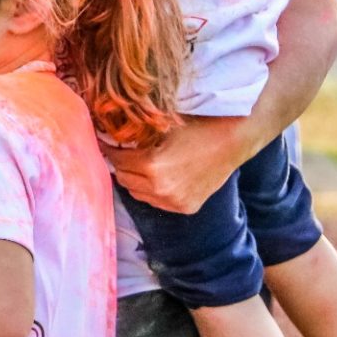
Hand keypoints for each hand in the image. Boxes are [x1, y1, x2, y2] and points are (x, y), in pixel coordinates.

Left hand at [105, 115, 244, 213]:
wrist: (232, 141)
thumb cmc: (196, 128)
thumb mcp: (159, 128)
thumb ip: (134, 136)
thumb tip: (109, 135)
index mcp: (152, 166)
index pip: (117, 160)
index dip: (109, 149)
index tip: (104, 143)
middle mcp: (161, 189)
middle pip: (123, 179)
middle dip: (120, 165)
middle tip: (120, 153)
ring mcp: (174, 202)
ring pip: (137, 194)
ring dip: (134, 179)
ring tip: (137, 165)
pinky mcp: (185, 208)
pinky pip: (156, 202)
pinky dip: (151, 191)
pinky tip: (157, 177)